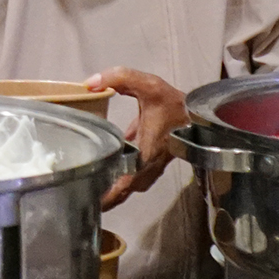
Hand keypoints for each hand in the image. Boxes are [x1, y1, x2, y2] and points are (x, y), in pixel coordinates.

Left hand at [88, 66, 186, 210]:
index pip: (124, 184)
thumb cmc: (174, 102)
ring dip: (112, 191)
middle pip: (124, 191)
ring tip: (87, 192)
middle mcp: (149, 165)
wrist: (199, 112)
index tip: (88, 200)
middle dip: (105, 198)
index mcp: (146, 153)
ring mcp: (151, 166)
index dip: (107, 194)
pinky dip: (119, 178)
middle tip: (80, 200)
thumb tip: (89, 83)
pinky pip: (133, 176)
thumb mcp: (147, 84)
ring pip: (129, 186)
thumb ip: (119, 78)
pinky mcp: (151, 162)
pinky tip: (102, 172)